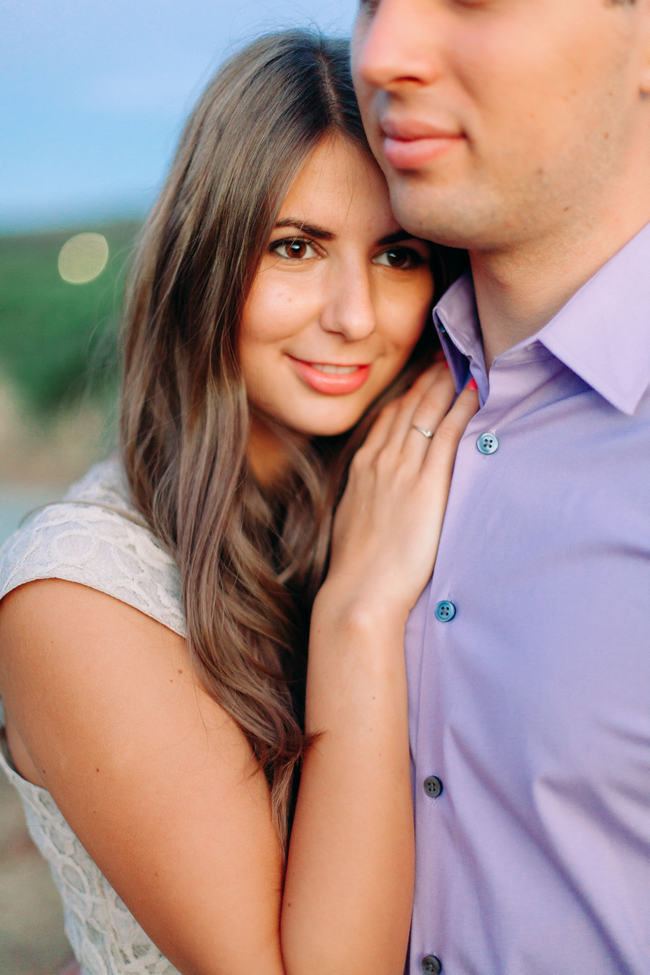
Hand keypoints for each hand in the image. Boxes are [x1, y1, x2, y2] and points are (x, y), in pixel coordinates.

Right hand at [324, 363, 477, 622]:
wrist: (360, 590)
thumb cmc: (359, 567)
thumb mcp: (354, 521)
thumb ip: (369, 498)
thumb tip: (382, 496)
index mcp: (363, 467)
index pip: (388, 417)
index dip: (407, 392)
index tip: (421, 376)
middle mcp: (381, 460)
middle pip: (408, 405)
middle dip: (428, 376)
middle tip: (446, 352)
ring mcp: (403, 469)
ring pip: (427, 411)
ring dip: (446, 381)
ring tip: (463, 359)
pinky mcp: (427, 484)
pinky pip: (447, 433)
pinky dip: (460, 407)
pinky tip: (475, 390)